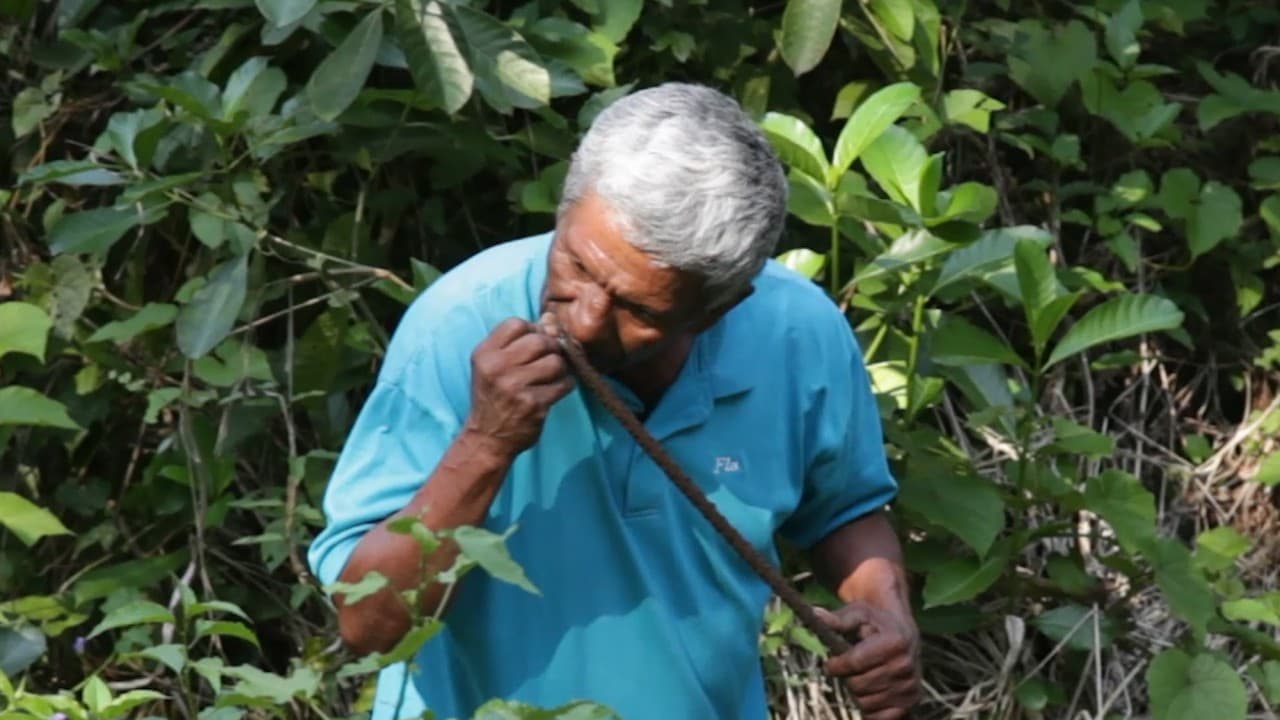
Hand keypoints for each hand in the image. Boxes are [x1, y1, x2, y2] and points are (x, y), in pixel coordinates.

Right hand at [464, 316, 573, 457]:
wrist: (488, 438)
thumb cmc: (494, 396)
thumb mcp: (493, 365)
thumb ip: (517, 341)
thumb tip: (552, 320)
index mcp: (484, 354)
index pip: (516, 324)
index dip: (532, 330)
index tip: (534, 345)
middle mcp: (497, 367)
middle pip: (540, 340)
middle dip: (551, 348)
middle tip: (548, 360)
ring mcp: (516, 386)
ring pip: (556, 362)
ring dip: (560, 369)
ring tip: (550, 378)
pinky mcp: (534, 404)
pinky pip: (564, 384)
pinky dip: (564, 385)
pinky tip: (553, 391)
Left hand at [815, 600, 921, 719]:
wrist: (902, 632)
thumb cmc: (875, 621)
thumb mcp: (858, 613)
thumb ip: (837, 619)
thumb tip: (814, 614)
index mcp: (895, 642)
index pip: (854, 663)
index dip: (835, 665)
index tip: (830, 663)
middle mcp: (906, 665)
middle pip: (858, 685)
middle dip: (847, 677)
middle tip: (849, 668)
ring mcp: (910, 686)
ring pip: (866, 703)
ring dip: (857, 693)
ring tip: (862, 676)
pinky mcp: (912, 702)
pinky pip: (880, 717)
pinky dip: (870, 708)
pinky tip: (871, 692)